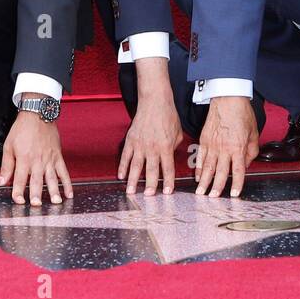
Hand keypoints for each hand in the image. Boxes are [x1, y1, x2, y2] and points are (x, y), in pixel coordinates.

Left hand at [1, 108, 72, 205]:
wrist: (37, 115)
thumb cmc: (22, 129)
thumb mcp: (8, 146)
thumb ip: (6, 165)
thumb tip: (2, 181)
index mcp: (24, 158)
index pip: (20, 179)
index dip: (18, 191)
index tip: (18, 201)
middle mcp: (37, 160)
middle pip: (37, 181)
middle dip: (36, 194)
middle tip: (37, 206)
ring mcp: (49, 159)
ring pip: (52, 178)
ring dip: (54, 191)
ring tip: (55, 203)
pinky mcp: (57, 156)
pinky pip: (63, 172)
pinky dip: (67, 183)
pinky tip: (69, 194)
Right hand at [118, 58, 182, 195]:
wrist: (155, 101)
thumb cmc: (169, 116)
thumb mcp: (178, 133)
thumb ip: (174, 148)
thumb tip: (171, 159)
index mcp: (166, 147)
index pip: (168, 169)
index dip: (168, 182)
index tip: (167, 193)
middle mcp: (152, 148)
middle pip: (151, 171)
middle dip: (150, 185)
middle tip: (148, 197)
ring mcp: (140, 144)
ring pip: (136, 166)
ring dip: (133, 181)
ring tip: (131, 192)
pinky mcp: (130, 140)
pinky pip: (125, 156)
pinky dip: (122, 167)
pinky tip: (121, 176)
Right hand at [195, 96, 257, 197]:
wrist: (228, 98)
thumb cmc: (242, 114)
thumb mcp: (254, 134)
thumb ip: (251, 151)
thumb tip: (245, 164)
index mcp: (238, 148)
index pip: (238, 171)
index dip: (236, 185)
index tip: (234, 195)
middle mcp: (224, 148)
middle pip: (220, 172)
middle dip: (216, 187)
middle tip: (212, 198)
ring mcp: (212, 144)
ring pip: (207, 167)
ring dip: (204, 181)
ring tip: (200, 192)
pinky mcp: (204, 139)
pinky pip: (200, 157)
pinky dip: (198, 167)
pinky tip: (198, 175)